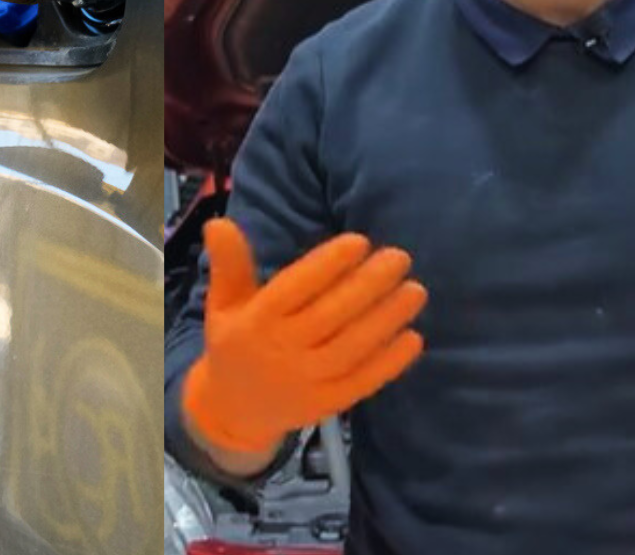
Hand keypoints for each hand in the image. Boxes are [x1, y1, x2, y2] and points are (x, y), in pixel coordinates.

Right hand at [183, 218, 427, 453]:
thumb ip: (228, 264)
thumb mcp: (223, 303)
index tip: (360, 241)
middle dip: (368, 285)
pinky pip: (362, 382)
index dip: (328, 264)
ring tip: (415, 290)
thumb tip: (220, 222)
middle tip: (399, 257)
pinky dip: (390, 362)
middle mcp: (281, 351)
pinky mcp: (326, 405)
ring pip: (352, 347)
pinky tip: (413, 337)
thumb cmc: (235, 344)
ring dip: (386, 319)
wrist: (232, 411)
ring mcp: (306, 382)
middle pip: (330, 315)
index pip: (295, 288)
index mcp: (255, 321)